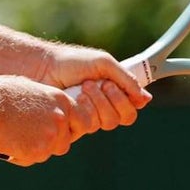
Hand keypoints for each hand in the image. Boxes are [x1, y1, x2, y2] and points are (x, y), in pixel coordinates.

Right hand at [0, 76, 78, 166]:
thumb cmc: (1, 94)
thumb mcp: (30, 90)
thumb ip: (46, 104)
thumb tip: (49, 112)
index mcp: (61, 101)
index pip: (83, 120)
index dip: (71, 127)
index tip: (58, 130)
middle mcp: (60, 119)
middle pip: (65, 141)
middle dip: (51, 142)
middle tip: (30, 137)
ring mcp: (50, 136)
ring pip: (49, 152)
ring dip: (35, 149)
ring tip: (14, 137)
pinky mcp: (37, 151)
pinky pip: (32, 159)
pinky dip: (21, 155)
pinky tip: (7, 144)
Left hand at [34, 43, 151, 126]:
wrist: (43, 68)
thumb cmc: (72, 62)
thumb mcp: (103, 63)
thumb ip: (125, 79)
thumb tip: (145, 99)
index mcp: (113, 93)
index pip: (132, 108)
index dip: (127, 100)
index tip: (113, 84)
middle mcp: (103, 108)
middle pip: (123, 118)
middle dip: (112, 99)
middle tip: (98, 84)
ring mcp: (89, 117)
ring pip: (107, 123)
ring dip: (97, 102)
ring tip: (83, 87)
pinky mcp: (74, 125)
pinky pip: (88, 127)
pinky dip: (84, 109)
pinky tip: (73, 98)